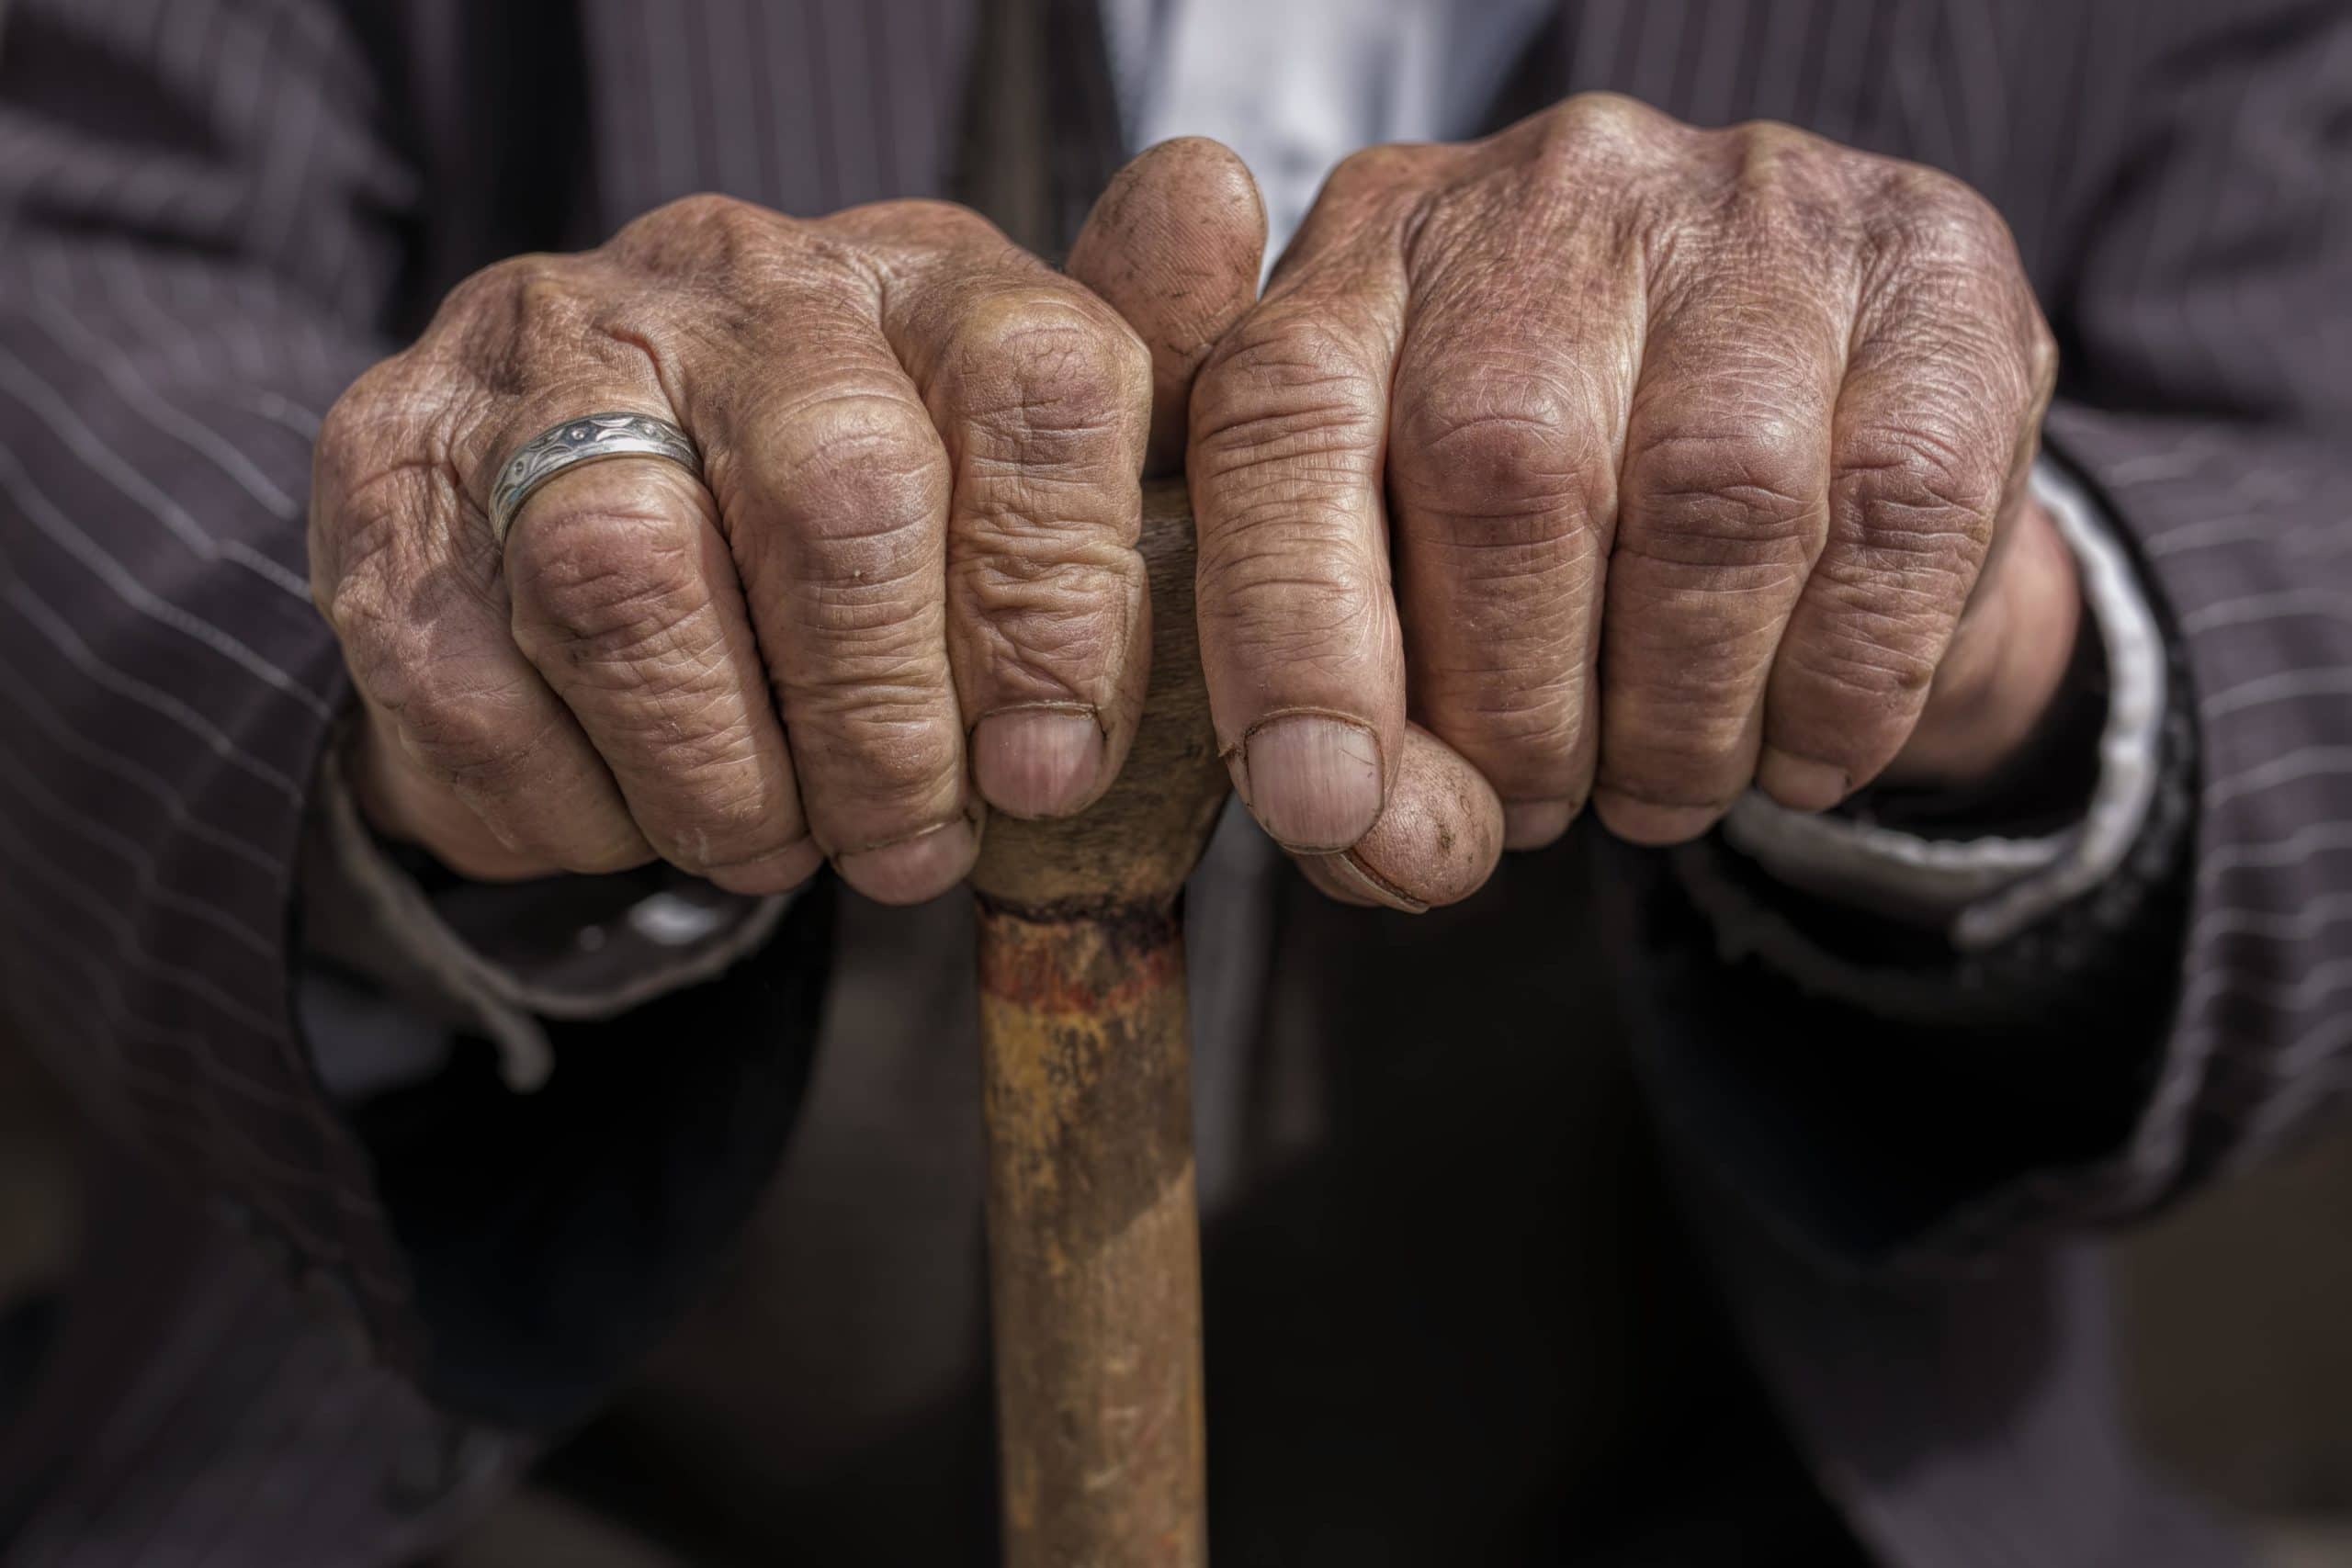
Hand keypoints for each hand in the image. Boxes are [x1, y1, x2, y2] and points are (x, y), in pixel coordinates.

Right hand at [311, 143, 1263, 903]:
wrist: (577, 501)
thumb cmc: (847, 520)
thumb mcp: (1012, 484)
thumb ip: (1119, 419)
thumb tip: (1217, 204)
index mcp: (918, 276)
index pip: (1037, 383)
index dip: (1056, 604)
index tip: (1049, 770)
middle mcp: (730, 281)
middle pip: (839, 493)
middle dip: (885, 727)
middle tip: (910, 844)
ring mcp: (542, 358)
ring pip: (632, 582)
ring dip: (722, 776)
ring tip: (774, 844)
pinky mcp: (387, 457)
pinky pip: (465, 672)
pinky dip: (567, 797)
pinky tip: (628, 809)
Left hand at [1187, 95, 2069, 904]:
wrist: (1818, 438)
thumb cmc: (1560, 529)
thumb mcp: (1408, 578)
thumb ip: (1343, 698)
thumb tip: (1367, 835)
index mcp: (1364, 255)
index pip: (1280, 422)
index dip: (1290, 635)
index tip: (1324, 807)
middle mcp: (1550, 191)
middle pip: (1502, 467)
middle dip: (1512, 709)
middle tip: (1534, 809)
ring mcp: (1753, 205)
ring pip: (1710, 498)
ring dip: (1681, 717)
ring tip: (1661, 790)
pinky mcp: (1932, 266)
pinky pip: (1893, 513)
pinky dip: (1841, 688)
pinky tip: (1803, 753)